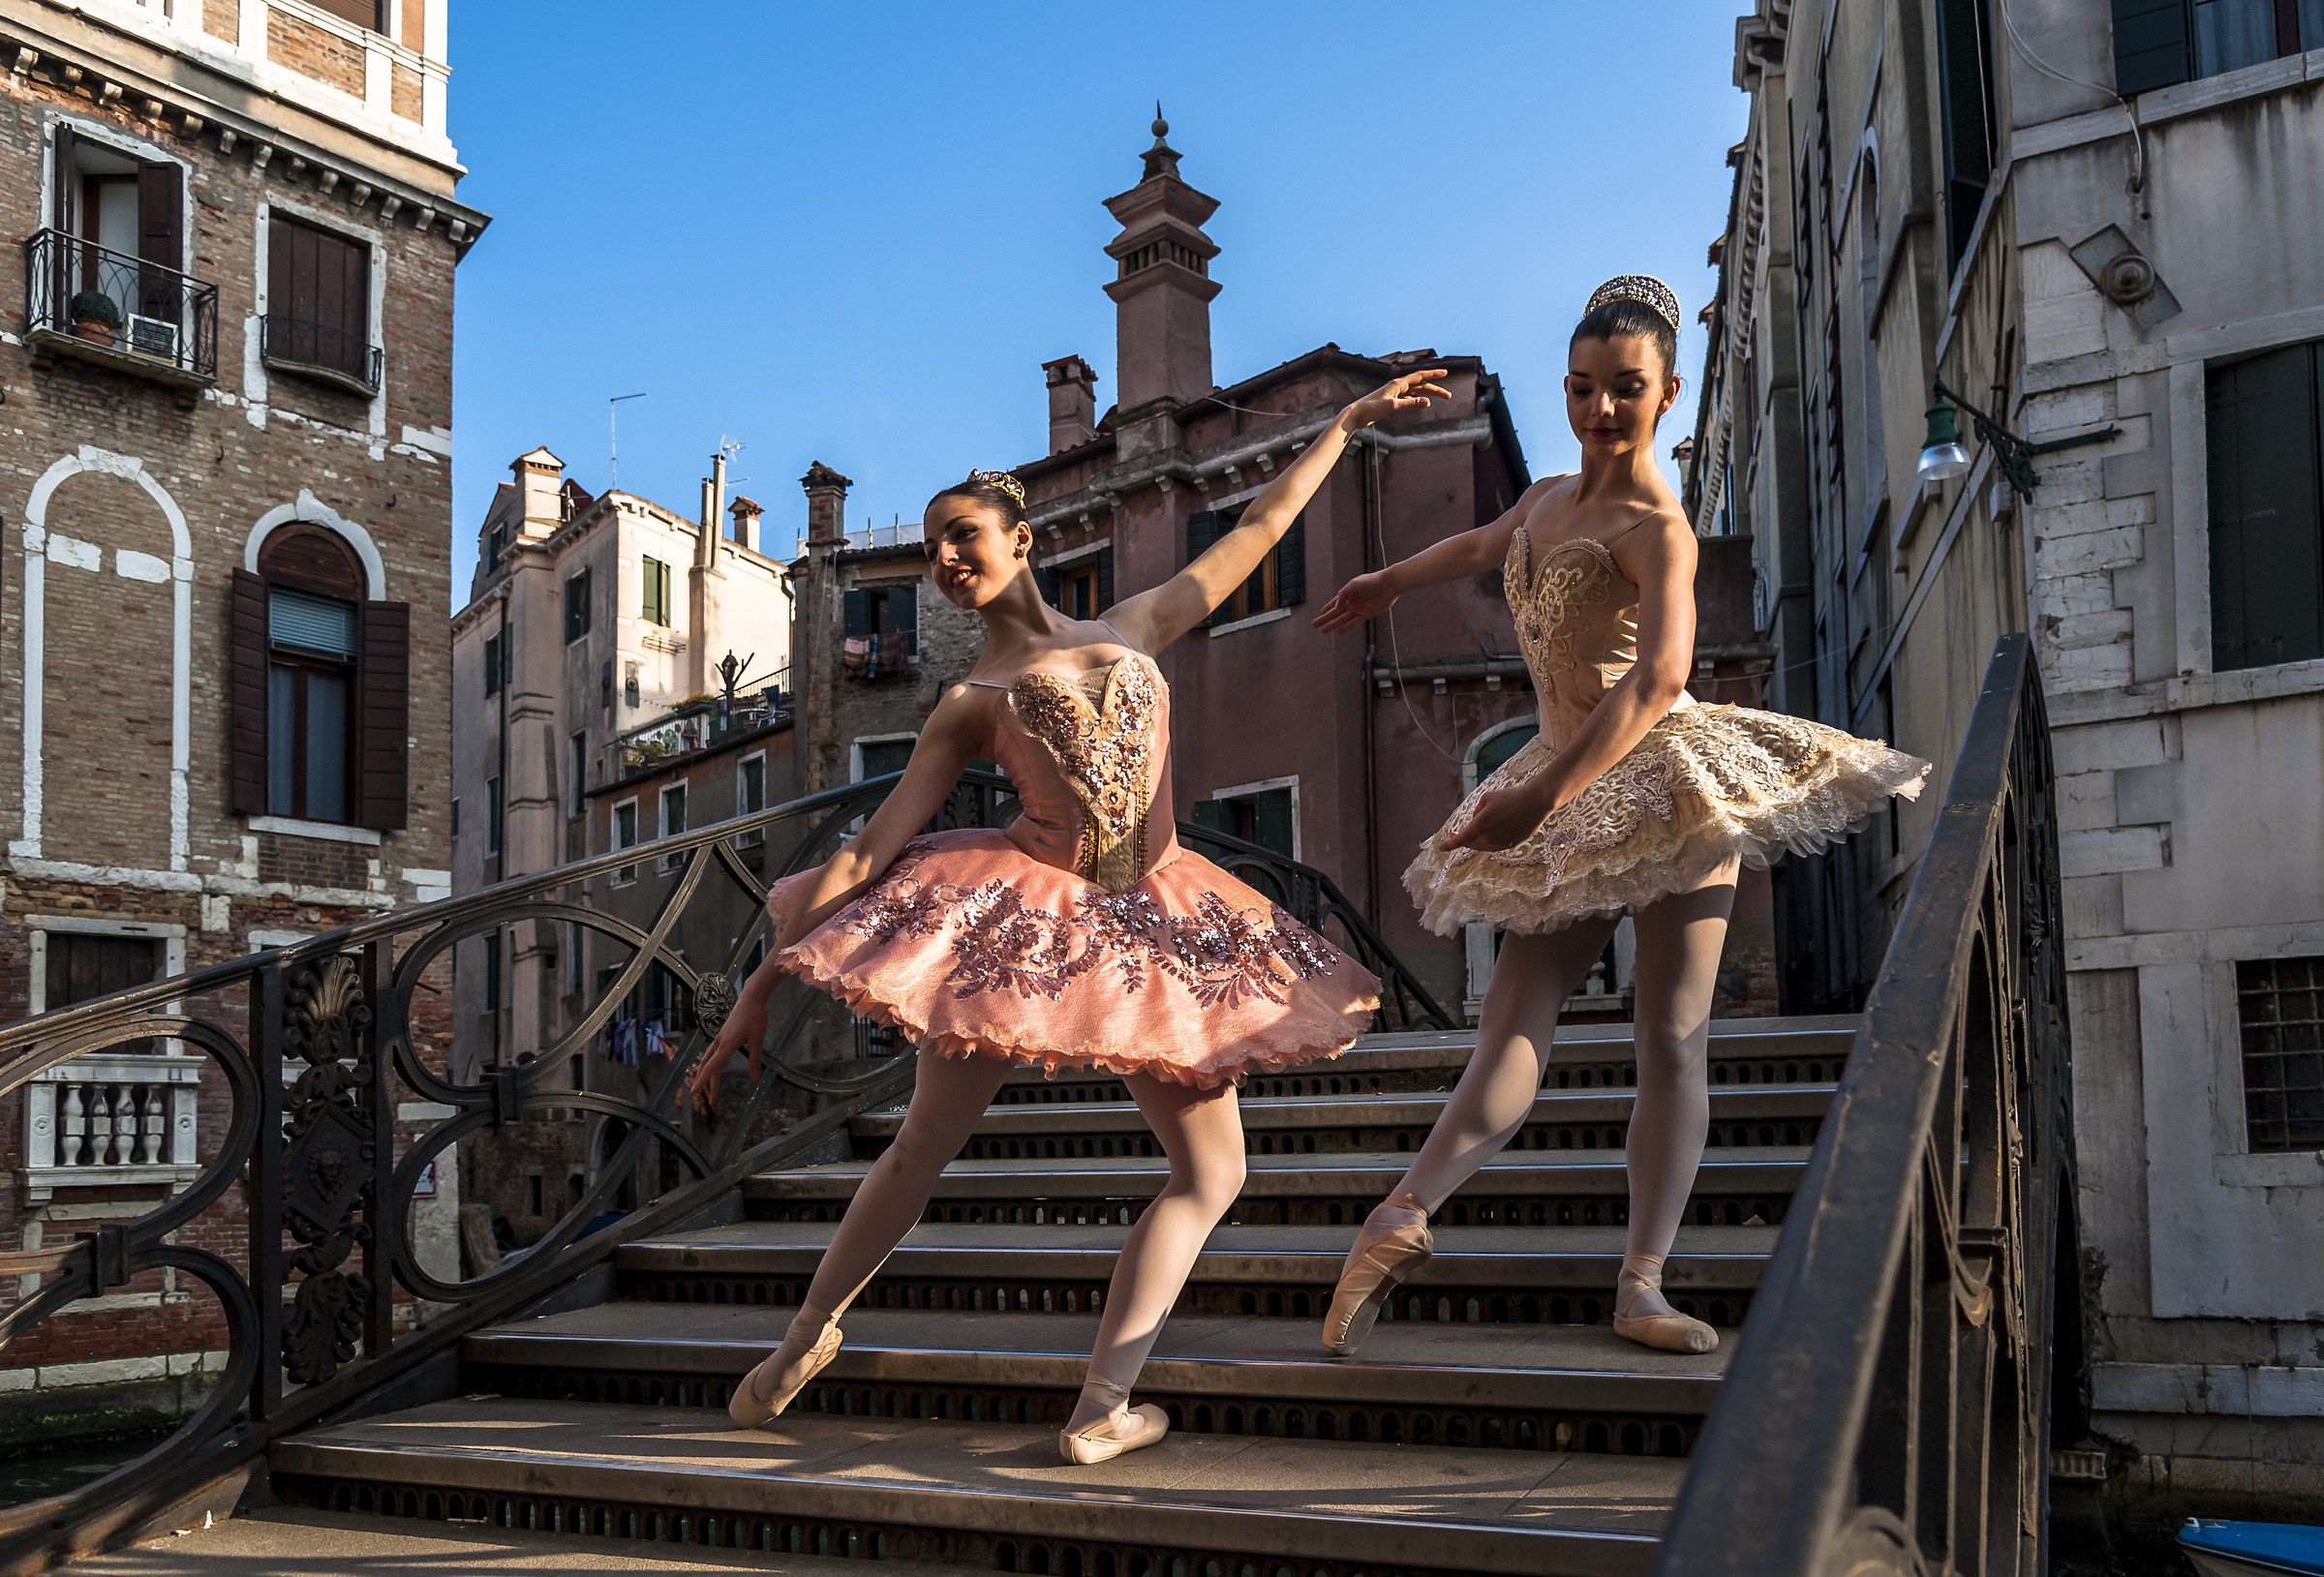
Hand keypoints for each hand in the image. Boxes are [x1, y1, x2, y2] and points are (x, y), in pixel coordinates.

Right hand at [685, 985, 769, 1115]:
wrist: (750, 998)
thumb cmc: (755, 1017)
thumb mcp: (758, 1039)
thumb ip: (754, 1059)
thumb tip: (754, 1079)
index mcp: (726, 1046)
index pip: (712, 1067)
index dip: (703, 1081)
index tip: (694, 1093)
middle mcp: (719, 1043)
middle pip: (708, 1067)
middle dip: (708, 1084)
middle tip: (712, 1102)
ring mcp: (720, 1038)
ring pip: (708, 1059)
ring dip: (706, 1074)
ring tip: (705, 1087)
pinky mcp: (722, 1034)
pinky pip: (712, 1052)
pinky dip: (709, 1063)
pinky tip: (712, 1065)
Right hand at [1312, 570, 1400, 632]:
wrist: (1389, 585)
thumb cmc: (1371, 582)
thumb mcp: (1354, 584)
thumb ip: (1343, 594)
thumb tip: (1336, 607)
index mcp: (1348, 593)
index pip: (1334, 602)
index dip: (1327, 608)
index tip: (1320, 613)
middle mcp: (1352, 602)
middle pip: (1335, 613)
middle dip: (1325, 619)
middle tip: (1314, 625)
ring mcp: (1359, 609)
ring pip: (1342, 619)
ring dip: (1332, 624)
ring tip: (1323, 631)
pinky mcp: (1366, 614)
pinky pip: (1354, 622)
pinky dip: (1346, 627)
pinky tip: (1338, 631)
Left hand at [1340, 368, 1450, 429]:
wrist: (1356, 415)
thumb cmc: (1372, 409)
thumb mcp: (1393, 406)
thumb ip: (1411, 404)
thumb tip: (1428, 402)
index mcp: (1398, 384)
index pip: (1420, 376)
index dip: (1433, 374)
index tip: (1445, 372)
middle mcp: (1398, 386)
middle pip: (1421, 385)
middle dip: (1436, 389)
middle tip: (1449, 395)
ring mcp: (1395, 393)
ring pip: (1416, 391)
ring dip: (1429, 394)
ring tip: (1442, 398)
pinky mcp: (1391, 401)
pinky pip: (1409, 398)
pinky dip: (1418, 399)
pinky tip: (1424, 403)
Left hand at [1438, 783, 1558, 853]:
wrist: (1535, 803)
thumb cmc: (1510, 797)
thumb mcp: (1487, 798)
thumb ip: (1477, 812)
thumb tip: (1475, 821)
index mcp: (1480, 825)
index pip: (1461, 840)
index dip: (1450, 845)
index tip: (1441, 848)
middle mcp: (1489, 838)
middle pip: (1470, 843)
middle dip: (1462, 839)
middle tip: (1456, 833)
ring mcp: (1500, 843)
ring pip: (1482, 846)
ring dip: (1475, 840)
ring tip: (1473, 831)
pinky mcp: (1510, 844)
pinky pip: (1493, 846)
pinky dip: (1487, 842)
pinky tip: (1488, 834)